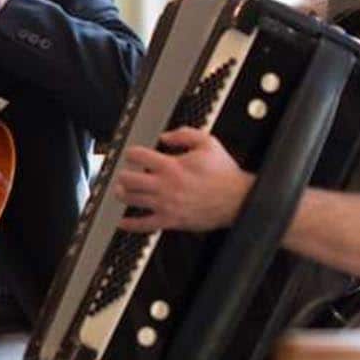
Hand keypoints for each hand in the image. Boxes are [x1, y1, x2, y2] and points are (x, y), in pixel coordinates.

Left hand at [112, 128, 252, 231]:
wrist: (238, 199)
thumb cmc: (224, 174)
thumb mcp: (208, 143)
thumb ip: (184, 134)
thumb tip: (165, 136)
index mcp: (172, 166)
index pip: (139, 156)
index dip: (131, 153)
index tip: (131, 154)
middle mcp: (165, 185)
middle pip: (129, 179)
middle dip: (123, 175)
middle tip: (124, 173)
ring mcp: (166, 204)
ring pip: (132, 200)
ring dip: (122, 194)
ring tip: (121, 191)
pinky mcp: (171, 221)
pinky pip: (144, 225)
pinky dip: (130, 224)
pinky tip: (122, 222)